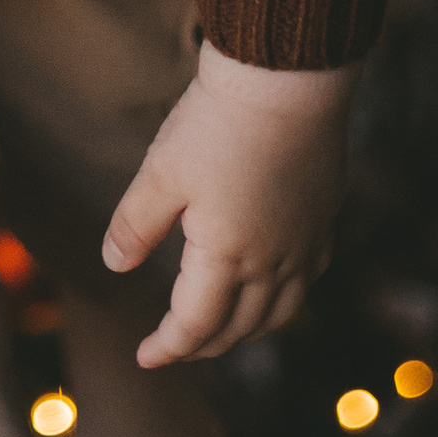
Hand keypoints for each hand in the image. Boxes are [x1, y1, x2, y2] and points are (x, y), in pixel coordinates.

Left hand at [100, 40, 359, 364]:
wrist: (289, 79)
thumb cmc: (217, 123)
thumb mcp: (161, 172)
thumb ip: (136, 226)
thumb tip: (113, 265)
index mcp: (227, 257)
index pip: (195, 325)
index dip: (168, 347)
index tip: (144, 357)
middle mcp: (272, 262)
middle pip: (238, 328)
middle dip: (203, 346)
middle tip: (175, 347)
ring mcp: (304, 244)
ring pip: (278, 313)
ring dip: (245, 331)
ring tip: (219, 331)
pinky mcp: (324, 219)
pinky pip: (307, 281)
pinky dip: (282, 301)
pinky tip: (271, 288)